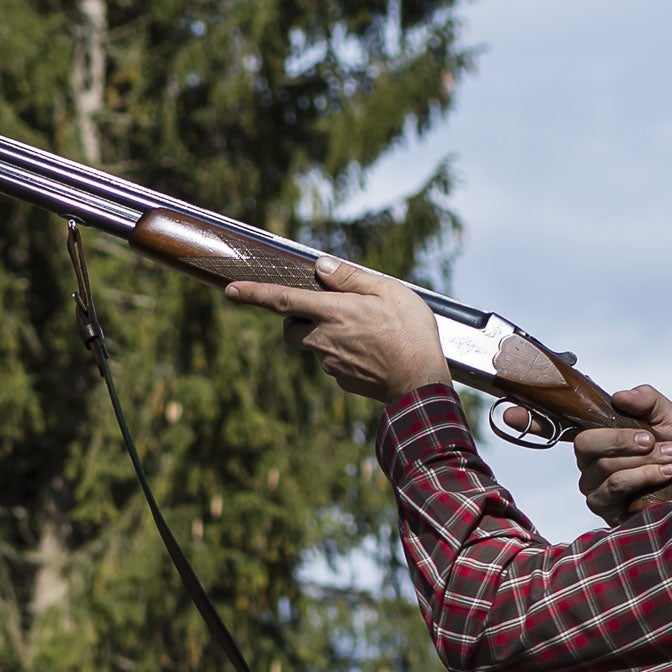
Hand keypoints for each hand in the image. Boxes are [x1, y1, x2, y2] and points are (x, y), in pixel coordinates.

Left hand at [224, 256, 450, 404]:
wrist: (422, 385)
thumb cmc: (411, 333)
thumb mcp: (389, 291)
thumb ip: (351, 278)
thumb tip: (322, 267)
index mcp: (332, 312)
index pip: (282, 300)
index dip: (253, 294)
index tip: (230, 290)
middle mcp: (325, 339)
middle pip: (290, 330)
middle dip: (295, 321)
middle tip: (324, 313)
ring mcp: (332, 365)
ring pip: (314, 348)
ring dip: (327, 338)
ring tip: (364, 335)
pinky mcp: (344, 382)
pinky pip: (335, 365)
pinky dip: (346, 357)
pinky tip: (372, 355)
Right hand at [501, 383, 671, 524]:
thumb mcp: (667, 417)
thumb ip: (646, 400)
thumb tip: (620, 396)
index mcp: (596, 435)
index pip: (555, 425)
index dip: (530, 418)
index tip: (510, 411)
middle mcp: (588, 461)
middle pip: (584, 444)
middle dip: (619, 439)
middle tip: (651, 440)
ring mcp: (593, 486)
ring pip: (602, 466)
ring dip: (639, 460)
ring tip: (669, 457)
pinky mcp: (604, 509)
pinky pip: (613, 488)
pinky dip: (640, 477)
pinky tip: (663, 473)